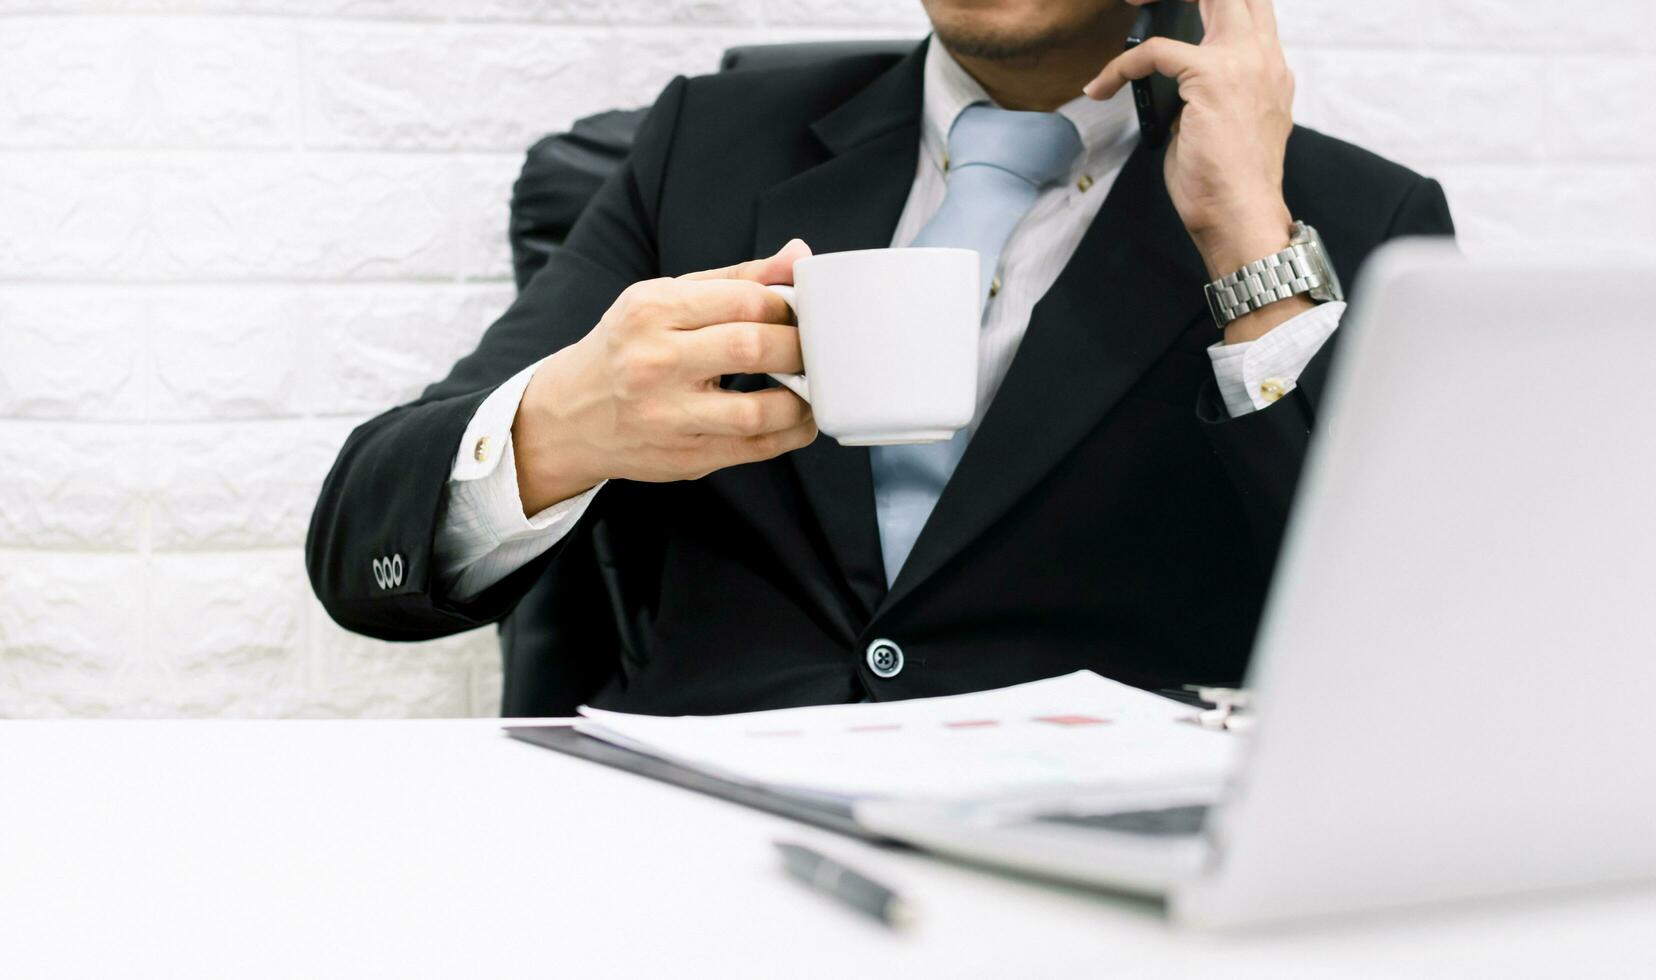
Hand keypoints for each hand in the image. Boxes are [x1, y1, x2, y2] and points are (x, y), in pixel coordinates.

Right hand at [511, 240, 817, 513]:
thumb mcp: (665, 299)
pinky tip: (798, 417)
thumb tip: (798, 256)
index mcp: (650, 310)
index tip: (797, 313)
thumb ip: (735, 279)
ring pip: (759, 410)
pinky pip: (756, 449)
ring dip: (802, 398)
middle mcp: (654, 362)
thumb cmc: (627, 349)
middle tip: (811, 348)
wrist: (569, 415)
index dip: (786, 306)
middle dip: (799, 347)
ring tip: (809, 385)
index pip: (743, 299)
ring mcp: (668, 416)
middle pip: (753, 348)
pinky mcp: (684, 458)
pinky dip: (791, 433)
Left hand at [1086, 0, 1296, 288]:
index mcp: (1269, 68)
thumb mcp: (1219, 124)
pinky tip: (1103, 86)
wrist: (1240, 217)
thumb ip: (1204, 94)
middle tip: (1143, 2)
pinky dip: (1122, 65)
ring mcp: (1243, 63)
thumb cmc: (1226, 186)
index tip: (1169, 7)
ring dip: (1160, 0)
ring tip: (1131, 6)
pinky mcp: (1212, 77)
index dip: (1214, 0)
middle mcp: (1263, 57)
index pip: (1249, 7)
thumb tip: (1170, 86)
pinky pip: (1154, 51)